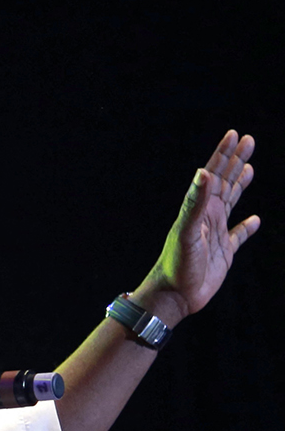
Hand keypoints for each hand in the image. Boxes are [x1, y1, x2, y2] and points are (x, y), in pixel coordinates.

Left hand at [140, 130, 259, 322]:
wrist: (174, 296)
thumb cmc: (176, 264)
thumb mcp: (186, 230)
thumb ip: (195, 202)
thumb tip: (204, 172)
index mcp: (200, 208)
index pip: (214, 174)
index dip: (224, 154)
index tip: (235, 134)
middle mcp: (208, 217)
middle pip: (225, 182)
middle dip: (236, 160)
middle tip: (249, 140)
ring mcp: (216, 233)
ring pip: (232, 202)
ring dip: (240, 184)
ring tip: (249, 168)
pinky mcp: (224, 252)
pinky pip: (239, 235)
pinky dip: (247, 227)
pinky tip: (255, 220)